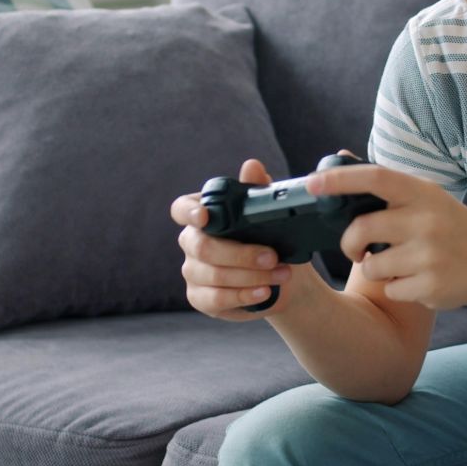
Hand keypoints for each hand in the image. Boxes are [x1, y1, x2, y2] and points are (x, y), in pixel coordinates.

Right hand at [170, 158, 298, 320]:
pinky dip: (243, 296)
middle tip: (272, 256)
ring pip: (213, 275)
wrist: (285, 278)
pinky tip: (264, 292)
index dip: (189, 212)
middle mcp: (191, 242)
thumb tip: (251, 166)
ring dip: (250, 276)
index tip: (205, 216)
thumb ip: (258, 191)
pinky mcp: (200, 298)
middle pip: (202, 247)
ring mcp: (193, 271)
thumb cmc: (272, 240)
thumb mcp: (270, 214)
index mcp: (203, 215)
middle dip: (240, 253)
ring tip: (281, 273)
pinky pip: (216, 299)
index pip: (181, 209)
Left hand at [305, 161, 466, 311]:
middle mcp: (426, 221)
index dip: (340, 180)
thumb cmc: (452, 228)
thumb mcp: (428, 198)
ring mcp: (429, 255)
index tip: (312, 183)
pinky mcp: (431, 286)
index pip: (375, 178)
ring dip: (376, 269)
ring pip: (371, 266)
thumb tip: (339, 159)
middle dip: (349, 243)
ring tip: (401, 265)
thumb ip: (388, 186)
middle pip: (361, 229)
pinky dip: (396, 288)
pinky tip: (417, 280)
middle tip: (356, 249)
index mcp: (422, 193)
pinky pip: (390, 289)